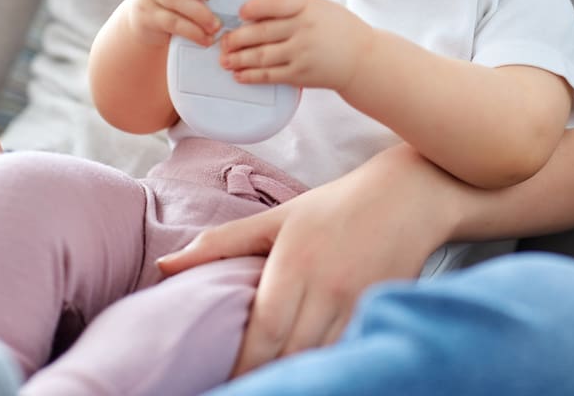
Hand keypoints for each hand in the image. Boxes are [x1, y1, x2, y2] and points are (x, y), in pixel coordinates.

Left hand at [156, 144, 454, 375]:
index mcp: (294, 263)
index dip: (246, 365)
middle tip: (246, 387)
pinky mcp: (380, 310)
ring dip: (300, 374)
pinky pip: (351, 350)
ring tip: (276, 382)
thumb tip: (165, 266)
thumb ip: (221, 244)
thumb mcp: (276, 218)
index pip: (266, 330)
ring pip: (323, 357)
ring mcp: (358, 303)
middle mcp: (327, 287)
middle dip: (268, 377)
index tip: (227, 382)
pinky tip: (315, 372)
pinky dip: (331, 365)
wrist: (408, 196)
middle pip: (293, 352)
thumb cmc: (334, 206)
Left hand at [220, 0, 371, 89]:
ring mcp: (301, 54)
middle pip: (261, 32)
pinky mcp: (300, 75)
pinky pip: (270, 75)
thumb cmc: (339, 29)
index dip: (253, 7)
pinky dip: (251, 76)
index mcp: (308, 7)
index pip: (275, 3)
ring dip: (238, 59)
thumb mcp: (320, 7)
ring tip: (225, 59)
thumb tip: (256, 9)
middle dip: (236, 38)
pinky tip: (239, 75)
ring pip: (261, 56)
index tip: (240, 12)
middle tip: (223, 41)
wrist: (362, 59)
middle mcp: (303, 29)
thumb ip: (292, 6)